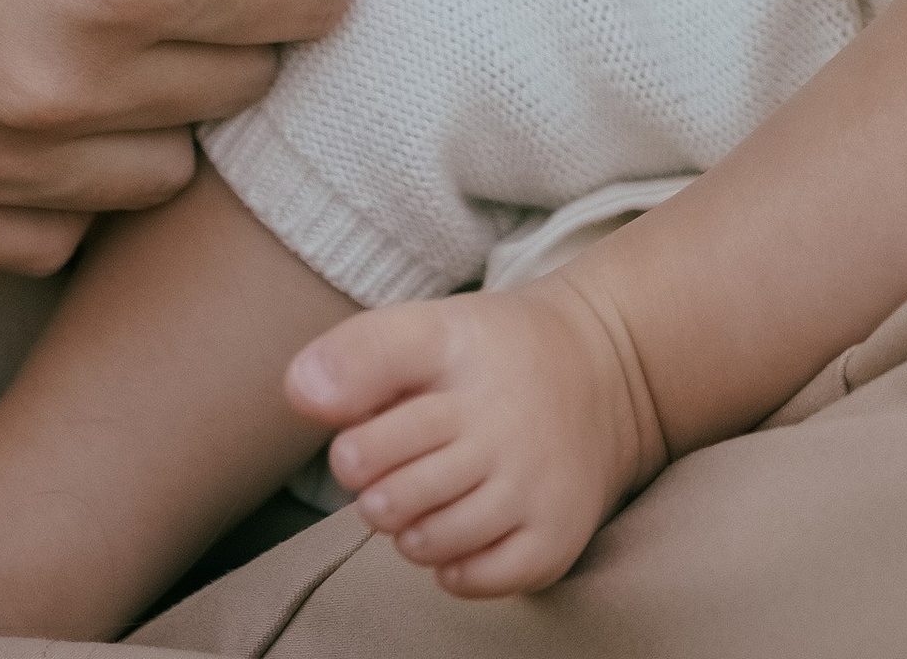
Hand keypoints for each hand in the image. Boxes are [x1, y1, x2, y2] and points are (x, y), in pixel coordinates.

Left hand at [293, 270, 665, 598]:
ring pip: (429, 546)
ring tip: (430, 497)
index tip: (368, 435)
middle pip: (390, 502)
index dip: (351, 451)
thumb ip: (360, 354)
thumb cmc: (495, 356)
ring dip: (411, 532)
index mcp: (461, 364)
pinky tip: (464, 530)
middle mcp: (503, 426)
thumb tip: (297, 391)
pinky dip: (455, 568)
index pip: (365, 444)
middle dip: (377, 494)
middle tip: (399, 472)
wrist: (608, 368)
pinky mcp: (556, 534)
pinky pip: (477, 579)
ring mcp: (534, 486)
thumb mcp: (430, 327)